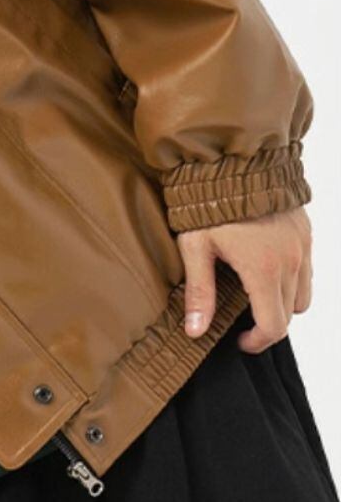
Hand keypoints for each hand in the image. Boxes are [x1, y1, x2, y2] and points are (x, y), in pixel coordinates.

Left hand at [177, 206, 312, 351]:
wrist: (235, 159)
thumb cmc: (209, 202)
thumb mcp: (196, 248)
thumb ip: (199, 292)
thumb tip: (195, 332)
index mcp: (264, 270)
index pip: (274, 326)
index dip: (258, 342)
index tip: (240, 341)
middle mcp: (291, 261)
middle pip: (289, 314)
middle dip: (266, 324)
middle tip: (241, 322)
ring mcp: (302, 246)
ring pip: (302, 295)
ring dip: (281, 303)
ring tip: (251, 294)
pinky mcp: (305, 233)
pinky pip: (306, 270)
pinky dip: (291, 280)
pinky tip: (263, 269)